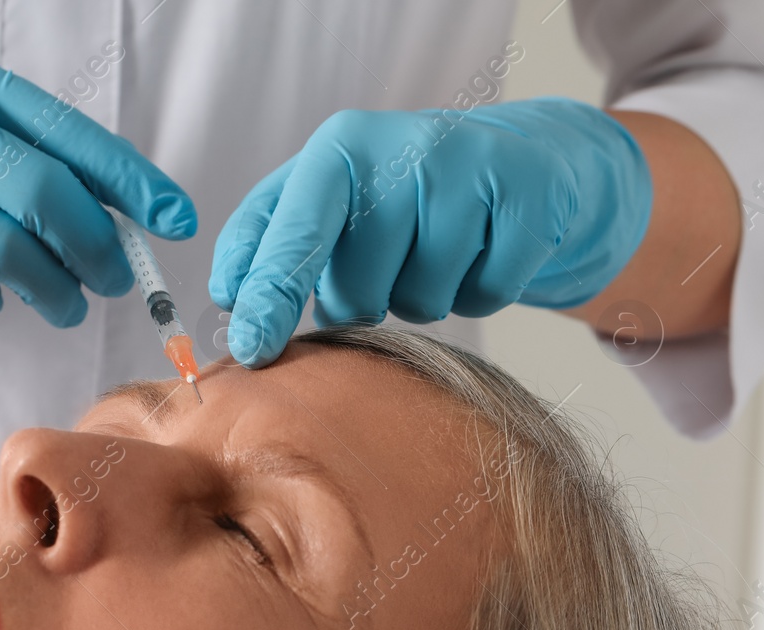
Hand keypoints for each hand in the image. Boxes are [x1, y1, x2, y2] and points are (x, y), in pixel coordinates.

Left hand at [209, 98, 651, 364]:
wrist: (532, 162)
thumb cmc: (405, 196)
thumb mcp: (331, 201)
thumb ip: (272, 244)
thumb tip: (231, 301)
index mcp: (339, 149)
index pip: (291, 234)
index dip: (268, 296)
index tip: (250, 348)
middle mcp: (401, 148)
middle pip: (357, 291)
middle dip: (365, 301)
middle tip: (390, 261)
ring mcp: (469, 169)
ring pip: (421, 301)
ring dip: (424, 299)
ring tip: (441, 252)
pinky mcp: (527, 199)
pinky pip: (484, 296)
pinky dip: (480, 294)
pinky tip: (484, 254)